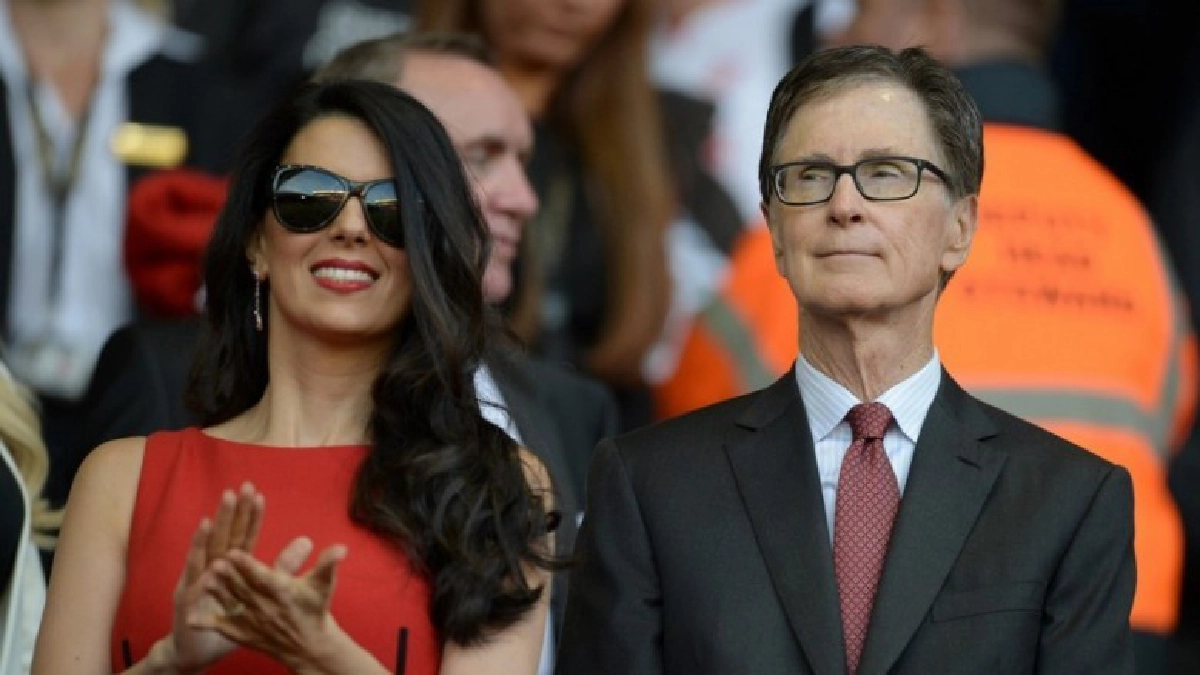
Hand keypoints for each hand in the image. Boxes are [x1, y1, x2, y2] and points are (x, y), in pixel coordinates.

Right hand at [166, 482, 264, 671]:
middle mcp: (214, 567)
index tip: (257, 493)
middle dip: (233, 513)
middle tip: (240, 488)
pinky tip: (205, 540)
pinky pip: (193, 574)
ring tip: (222, 508)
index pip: (244, 535)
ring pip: (209, 550)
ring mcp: (199, 579)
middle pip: (226, 536)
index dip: (250, 516)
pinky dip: (197, 555)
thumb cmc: (232, 617)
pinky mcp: (187, 596)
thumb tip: (307, 541)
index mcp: (233, 566)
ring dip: (214, 529)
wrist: (198, 649)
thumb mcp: (262, 590)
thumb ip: (283, 565)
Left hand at [190, 537, 351, 672]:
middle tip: (214, 562)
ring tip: (204, 580)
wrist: (309, 646)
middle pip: (243, 588)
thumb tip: (341, 548)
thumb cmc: (315, 611)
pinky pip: (224, 628)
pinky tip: (191, 619)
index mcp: (283, 592)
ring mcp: (253, 622)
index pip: (262, 576)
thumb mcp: (323, 586)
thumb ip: (328, 565)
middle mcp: (266, 607)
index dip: (247, 565)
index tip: (234, 552)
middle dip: (228, 575)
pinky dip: (208, 624)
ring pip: (232, 603)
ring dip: (218, 592)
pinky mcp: (244, 633)